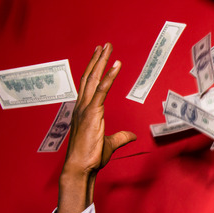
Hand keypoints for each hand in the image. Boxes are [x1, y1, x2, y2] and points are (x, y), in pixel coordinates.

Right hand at [56, 43, 135, 212]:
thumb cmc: (91, 157)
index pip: (89, 85)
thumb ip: (121, 137)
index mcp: (83, 111)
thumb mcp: (110, 143)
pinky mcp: (91, 113)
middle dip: (97, 60)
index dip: (94, 69)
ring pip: (93, 79)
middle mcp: (81, 106)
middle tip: (104, 45)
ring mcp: (85, 108)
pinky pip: (101, 90)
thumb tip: (132, 136)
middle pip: (89, 77)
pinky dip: (109, 77)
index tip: (99, 56)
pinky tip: (115, 65)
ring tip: (107, 47)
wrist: (81, 167)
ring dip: (101, 61)